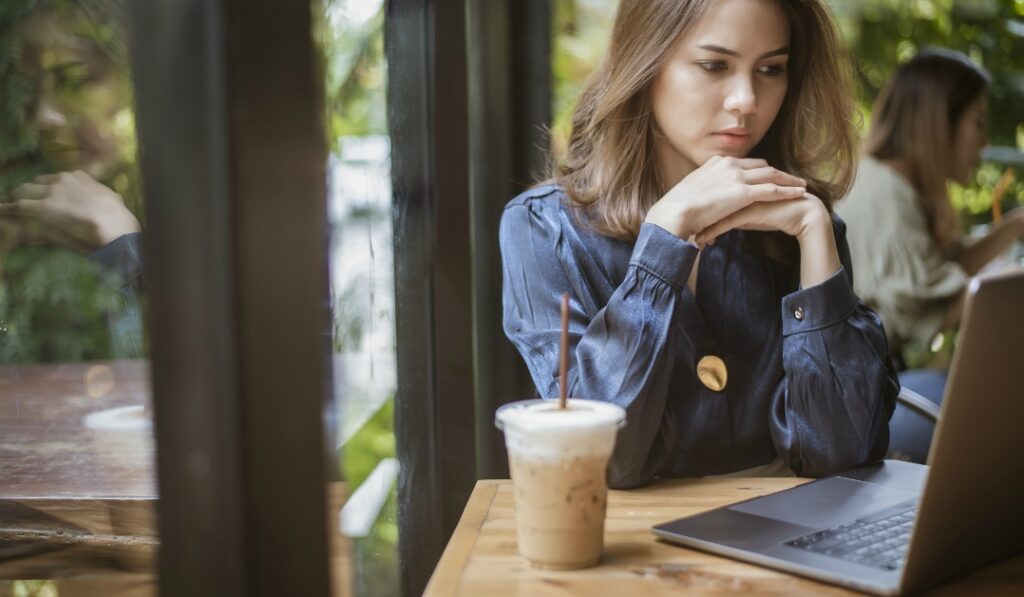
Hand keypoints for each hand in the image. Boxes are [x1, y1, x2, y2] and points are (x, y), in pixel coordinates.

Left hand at [0, 171, 139, 252]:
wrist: (115, 225)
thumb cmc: (119, 216)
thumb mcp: (112, 199)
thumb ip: (101, 196)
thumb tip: (107, 198)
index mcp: (80, 176)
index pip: (56, 178)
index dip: (48, 187)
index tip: (46, 194)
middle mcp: (63, 179)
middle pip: (37, 182)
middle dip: (28, 191)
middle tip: (21, 200)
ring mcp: (52, 192)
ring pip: (24, 191)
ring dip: (14, 198)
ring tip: (7, 205)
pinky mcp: (43, 207)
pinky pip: (19, 206)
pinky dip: (7, 208)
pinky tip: (1, 211)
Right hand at [644, 156, 806, 239]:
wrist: (674, 213)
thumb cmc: (676, 209)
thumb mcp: (690, 193)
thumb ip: (703, 194)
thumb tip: (704, 208)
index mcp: (715, 163)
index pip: (744, 163)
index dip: (758, 170)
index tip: (768, 175)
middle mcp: (728, 164)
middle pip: (761, 165)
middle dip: (776, 172)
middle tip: (789, 179)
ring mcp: (737, 177)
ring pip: (771, 175)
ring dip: (787, 179)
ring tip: (800, 185)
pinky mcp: (743, 192)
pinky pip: (772, 190)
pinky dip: (787, 191)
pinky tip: (799, 194)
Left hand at [694, 192, 829, 245]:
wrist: (803, 214)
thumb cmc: (777, 213)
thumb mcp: (752, 213)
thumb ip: (736, 212)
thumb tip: (721, 220)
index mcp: (740, 183)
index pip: (712, 194)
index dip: (698, 207)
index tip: (684, 220)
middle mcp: (740, 187)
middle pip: (710, 201)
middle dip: (695, 216)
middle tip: (681, 229)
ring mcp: (745, 197)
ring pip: (716, 211)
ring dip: (701, 225)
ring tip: (689, 239)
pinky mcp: (751, 210)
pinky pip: (727, 222)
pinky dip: (712, 232)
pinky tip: (702, 242)